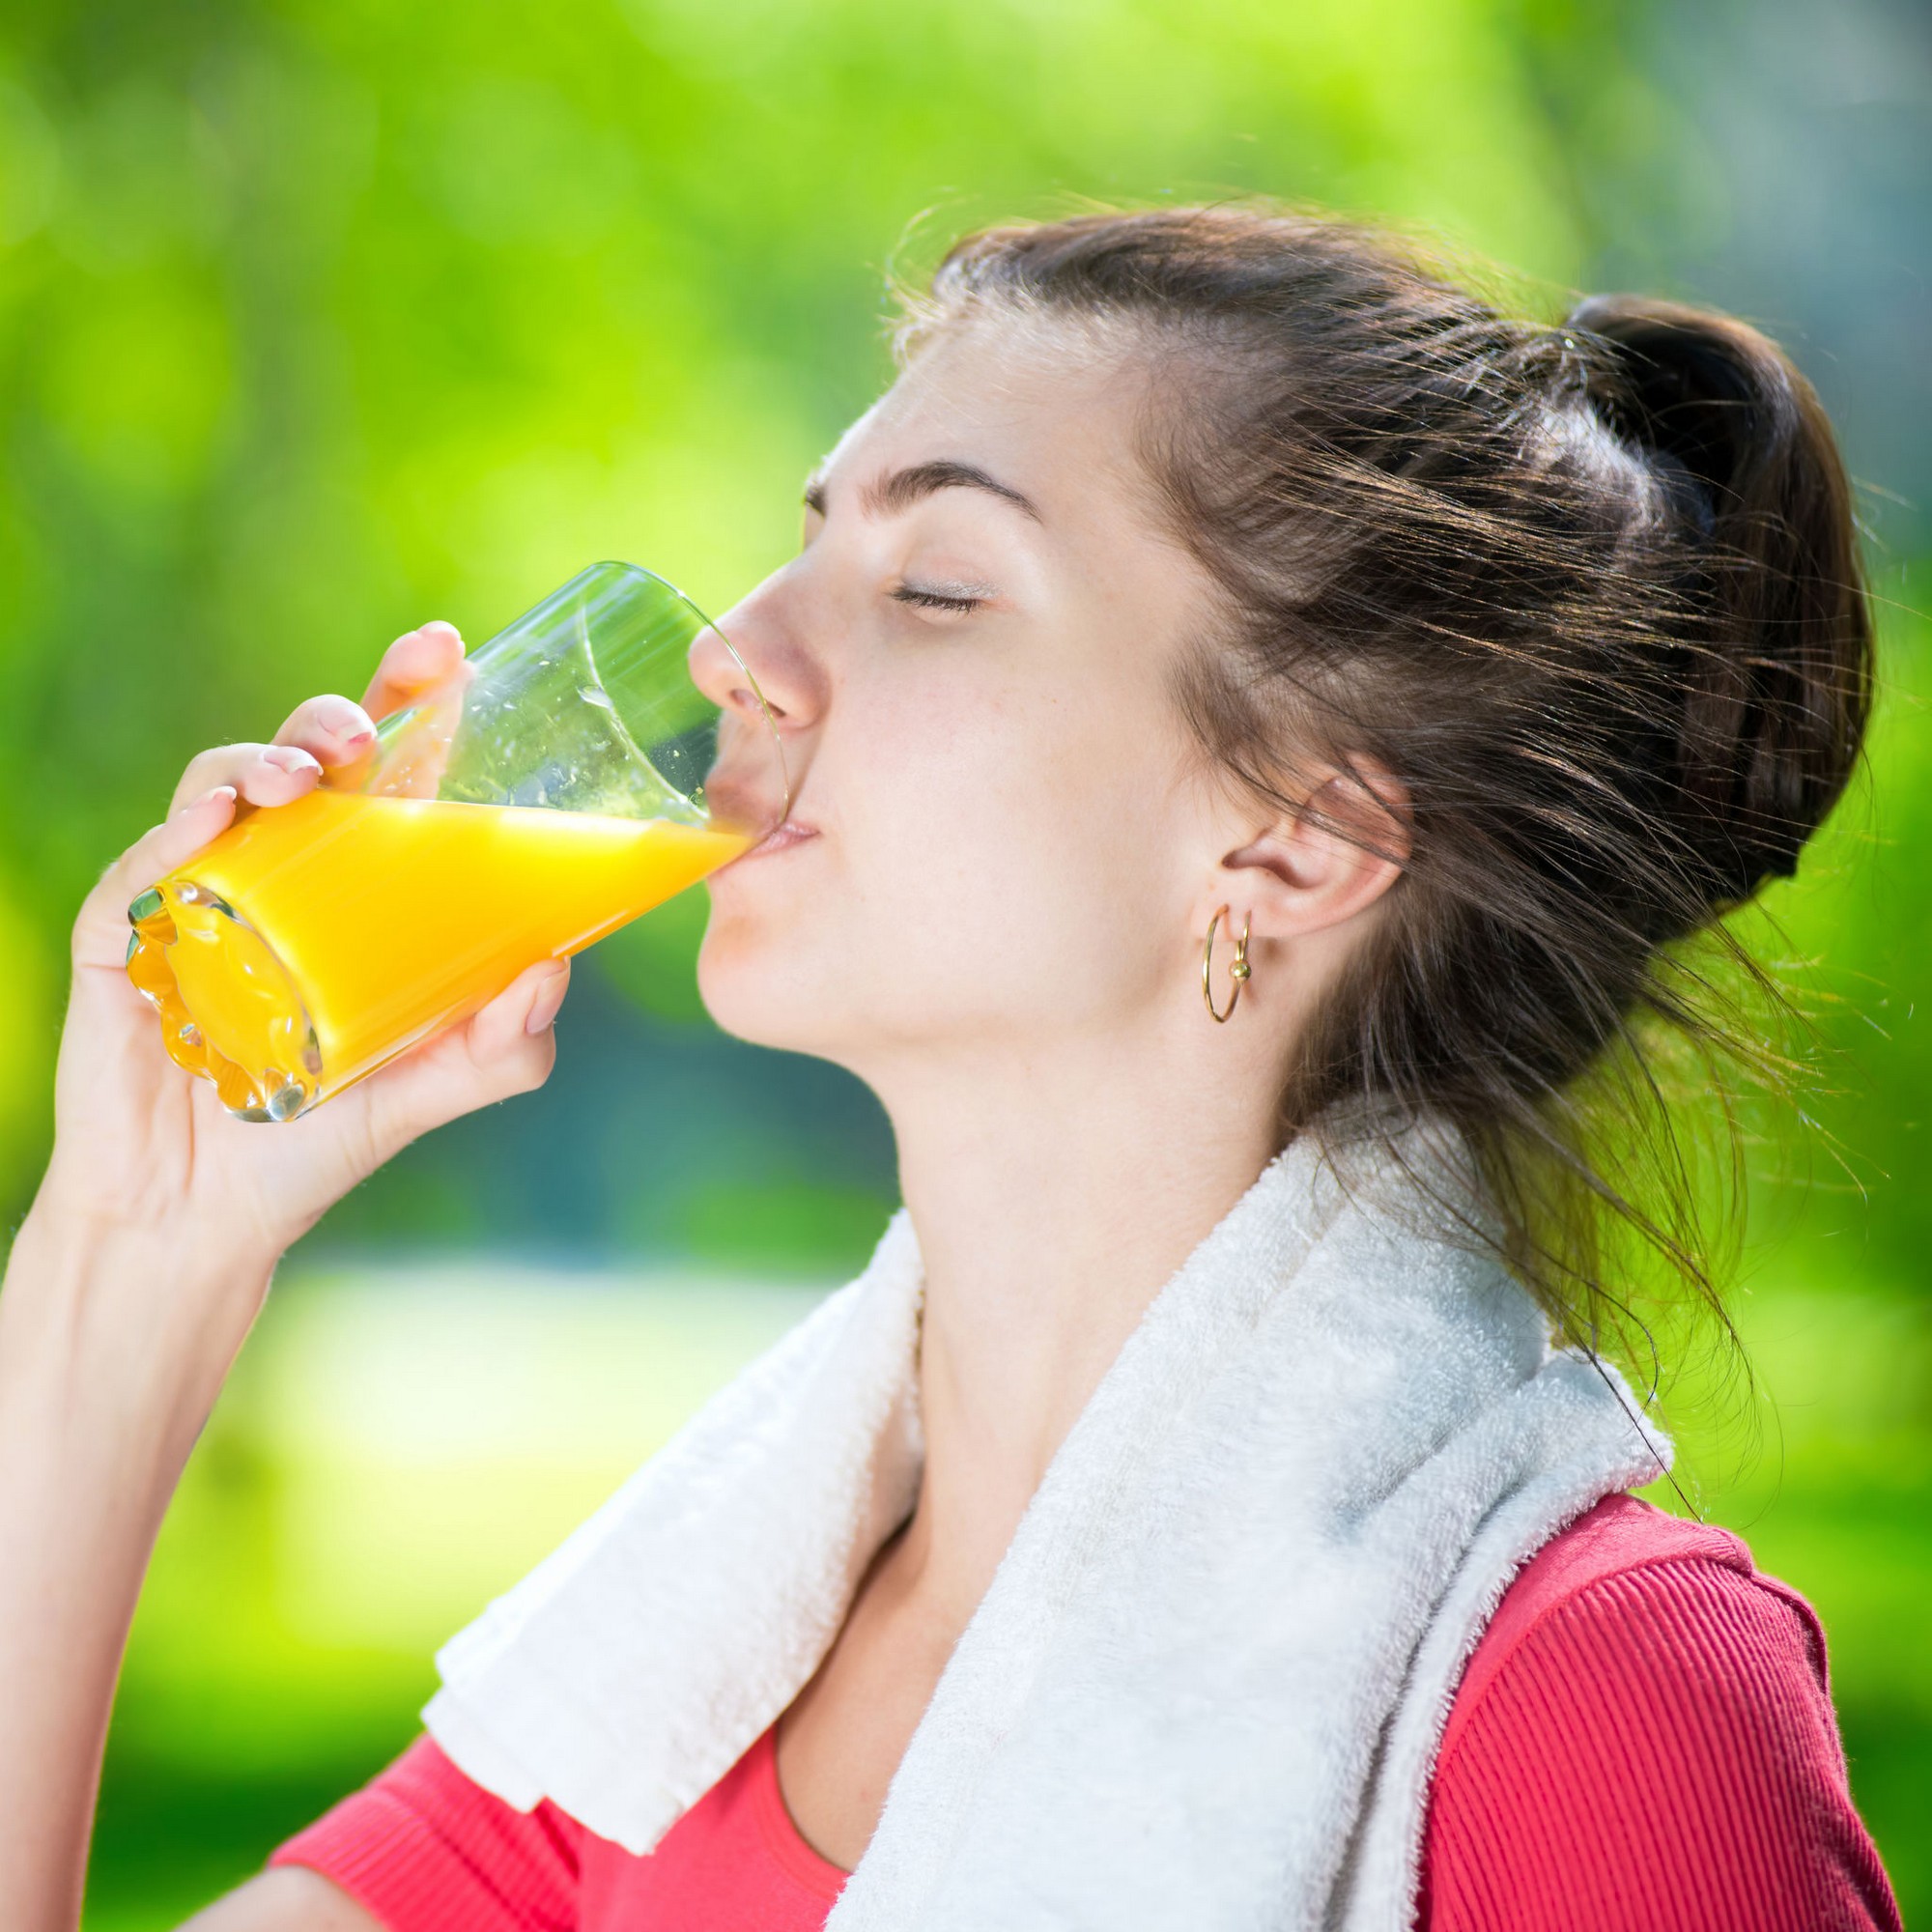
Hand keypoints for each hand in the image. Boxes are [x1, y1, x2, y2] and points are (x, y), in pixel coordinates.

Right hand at [30, 620, 572, 1298]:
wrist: (202, 1218)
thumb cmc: (316, 1137)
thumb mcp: (433, 1085)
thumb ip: (503, 1044)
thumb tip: (554, 966)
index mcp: (350, 887)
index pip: (385, 774)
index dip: (411, 704)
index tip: (448, 653)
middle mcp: (275, 873)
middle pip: (305, 758)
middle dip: (338, 715)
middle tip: (373, 729)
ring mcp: (194, 896)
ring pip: (220, 786)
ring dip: (260, 760)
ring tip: (301, 774)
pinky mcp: (125, 937)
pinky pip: (144, 867)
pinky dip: (177, 832)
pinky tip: (213, 821)